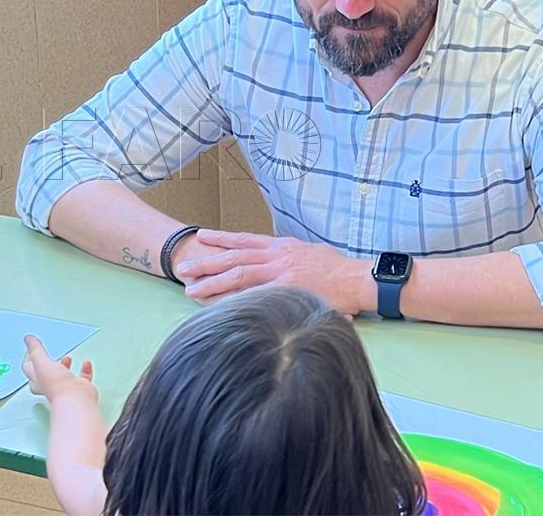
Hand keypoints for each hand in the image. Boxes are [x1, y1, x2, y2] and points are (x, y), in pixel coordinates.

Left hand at [22, 335, 95, 402]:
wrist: (75, 399)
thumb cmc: (57, 385)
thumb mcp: (42, 361)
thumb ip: (35, 349)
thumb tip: (28, 339)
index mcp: (38, 379)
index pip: (28, 367)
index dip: (29, 355)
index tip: (31, 344)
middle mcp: (51, 384)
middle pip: (44, 373)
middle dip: (46, 362)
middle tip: (46, 353)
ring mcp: (66, 387)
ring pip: (63, 375)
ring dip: (64, 365)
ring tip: (66, 358)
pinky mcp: (80, 388)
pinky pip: (83, 377)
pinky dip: (85, 370)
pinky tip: (86, 364)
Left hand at [174, 230, 374, 315]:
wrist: (360, 279)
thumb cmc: (340, 271)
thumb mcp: (311, 254)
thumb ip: (291, 259)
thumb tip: (280, 267)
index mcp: (282, 246)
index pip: (245, 240)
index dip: (222, 239)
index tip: (202, 236)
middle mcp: (277, 256)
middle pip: (234, 257)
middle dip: (206, 261)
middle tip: (183, 267)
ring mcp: (281, 273)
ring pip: (238, 274)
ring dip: (211, 281)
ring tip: (189, 288)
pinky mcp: (287, 290)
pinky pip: (254, 295)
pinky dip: (234, 300)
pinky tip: (216, 306)